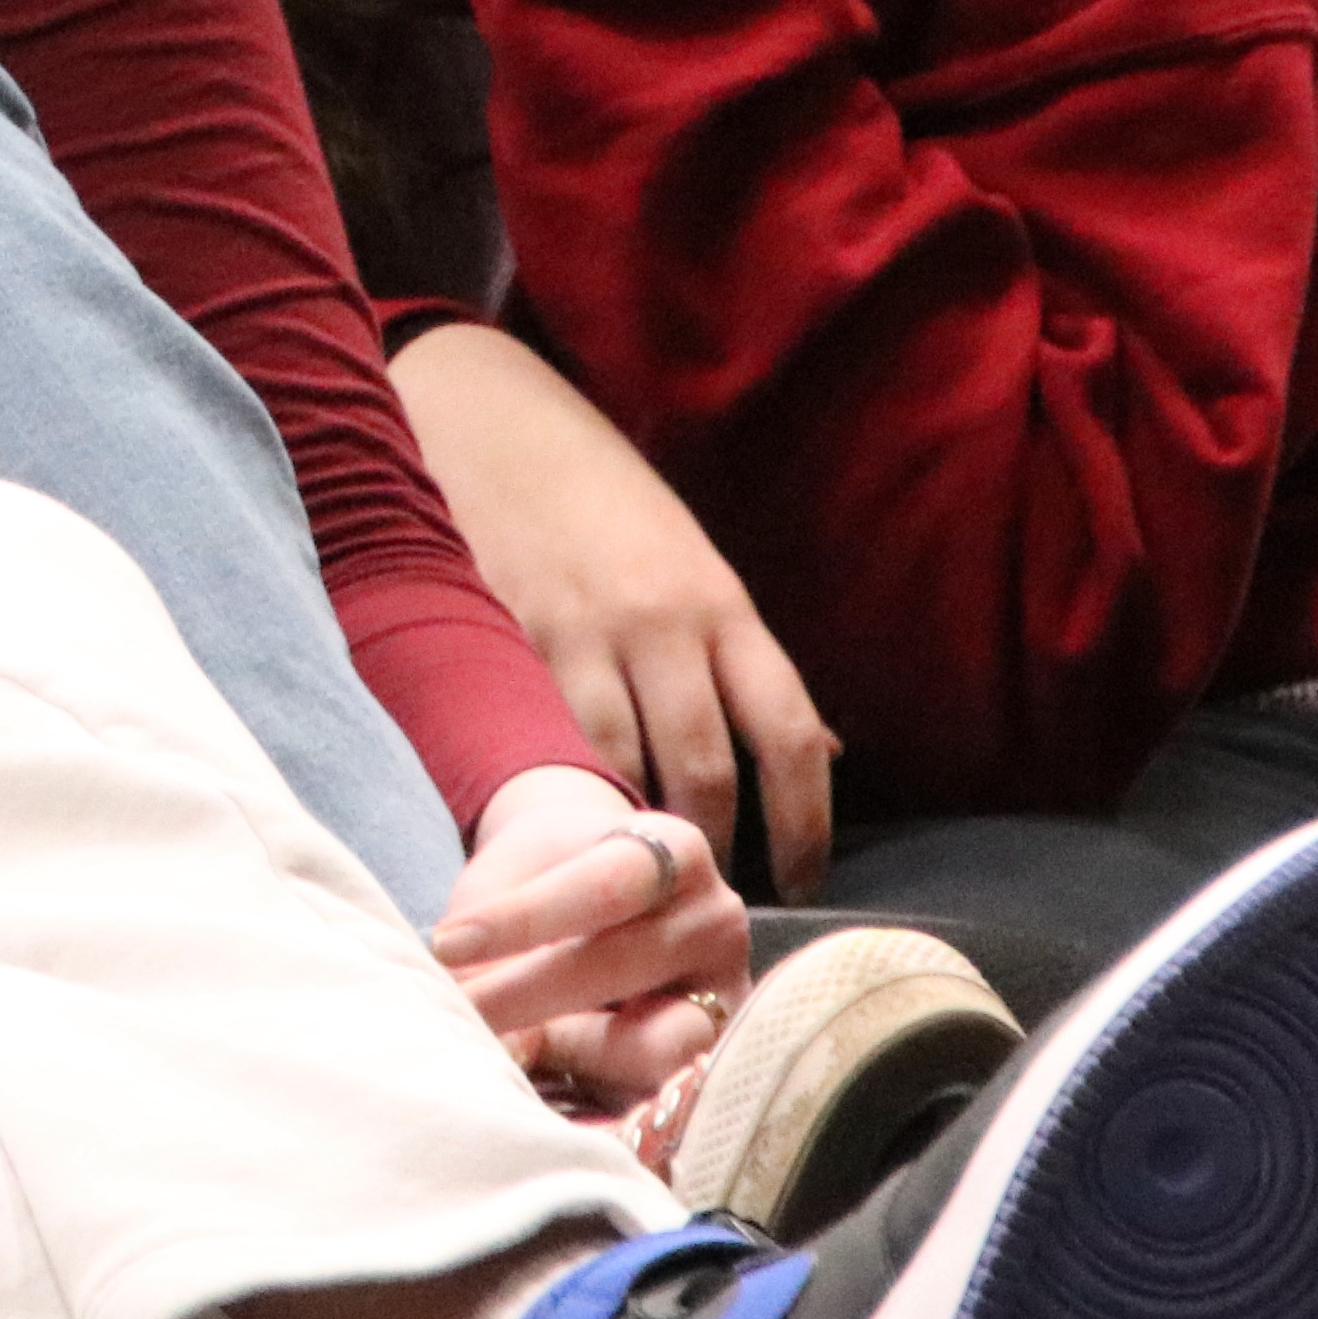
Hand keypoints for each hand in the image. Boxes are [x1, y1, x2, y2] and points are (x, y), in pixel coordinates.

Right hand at [398, 320, 836, 901]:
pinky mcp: (511, 638)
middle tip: (707, 896)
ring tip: (638, 874)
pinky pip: (547, 739)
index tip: (805, 880)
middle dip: (714, 845)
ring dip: (633, 830)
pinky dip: (565, 791)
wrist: (494, 422)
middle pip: (706, 768)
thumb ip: (744, 663)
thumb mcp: (694, 568)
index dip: (807, 823)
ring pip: (623, 767)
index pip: (791, 734)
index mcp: (722, 607)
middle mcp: (662, 624)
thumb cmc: (605, 505)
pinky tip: (566, 823)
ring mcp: (581, 632)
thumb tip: (823, 755)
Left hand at [436, 765, 752, 1107]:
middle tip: (459, 1011)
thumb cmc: (547, 878)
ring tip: (508, 1046)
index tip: (444, 943)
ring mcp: (728, 998)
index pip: (602, 887)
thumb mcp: (520, 875)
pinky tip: (546, 1094)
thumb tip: (486, 1026)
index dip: (520, 920)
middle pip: (622, 965)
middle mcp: (717, 922)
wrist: (603, 896)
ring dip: (567, 1054)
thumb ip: (499, 930)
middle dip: (525, 996)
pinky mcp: (716, 1064)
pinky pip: (659, 1096)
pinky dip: (595, 1098)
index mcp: (677, 852)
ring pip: (656, 1046)